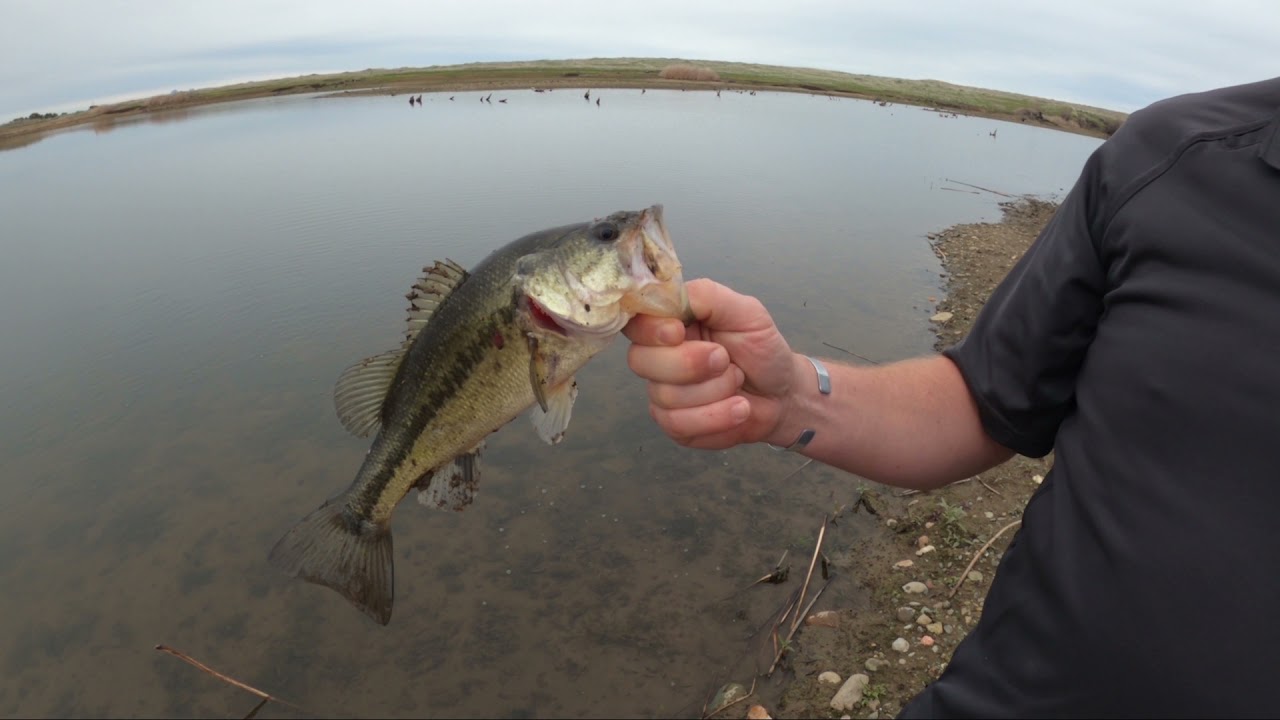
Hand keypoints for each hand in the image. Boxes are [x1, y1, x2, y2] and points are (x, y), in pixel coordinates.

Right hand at [624, 278, 800, 448]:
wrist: (783, 394)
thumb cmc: (762, 349)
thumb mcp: (745, 311)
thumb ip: (706, 296)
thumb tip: (667, 296)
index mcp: (670, 324)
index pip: (635, 323)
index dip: (650, 330)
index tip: (678, 332)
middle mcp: (659, 357)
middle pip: (641, 361)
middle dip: (691, 364)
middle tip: (726, 360)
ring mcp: (662, 393)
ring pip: (666, 396)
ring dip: (715, 391)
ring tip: (737, 382)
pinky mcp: (674, 424)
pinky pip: (679, 423)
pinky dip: (717, 416)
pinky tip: (738, 408)